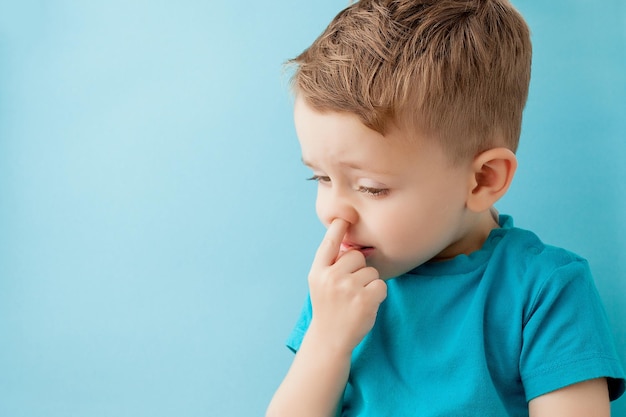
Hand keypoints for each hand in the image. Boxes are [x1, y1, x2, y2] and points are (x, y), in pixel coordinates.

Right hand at [307, 219, 386, 353]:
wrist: (329, 339)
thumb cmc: (329, 308)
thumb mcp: (320, 284)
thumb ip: (331, 265)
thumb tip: (351, 245)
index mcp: (318, 272)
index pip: (329, 244)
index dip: (337, 228)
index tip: (344, 217)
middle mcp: (330, 277)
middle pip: (356, 256)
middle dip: (358, 269)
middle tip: (349, 289)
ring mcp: (347, 288)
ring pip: (371, 271)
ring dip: (368, 284)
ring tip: (356, 300)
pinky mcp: (365, 299)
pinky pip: (380, 285)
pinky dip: (378, 295)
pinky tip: (365, 305)